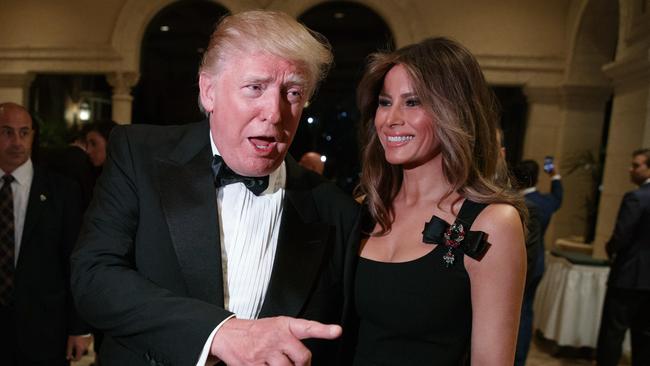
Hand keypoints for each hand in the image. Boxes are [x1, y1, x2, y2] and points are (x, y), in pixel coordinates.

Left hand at [66, 335, 91, 360]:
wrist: (80, 328)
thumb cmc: (75, 335)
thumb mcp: (69, 344)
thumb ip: (69, 352)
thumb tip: (68, 357)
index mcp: (80, 349)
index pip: (78, 358)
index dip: (74, 358)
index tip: (71, 356)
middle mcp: (85, 347)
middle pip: (81, 353)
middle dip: (77, 352)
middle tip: (73, 348)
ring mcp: (88, 344)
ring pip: (83, 349)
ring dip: (80, 348)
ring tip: (76, 343)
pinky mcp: (90, 340)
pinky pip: (86, 345)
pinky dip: (83, 344)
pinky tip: (80, 340)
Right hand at [210, 316, 341, 365]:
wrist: (229, 334)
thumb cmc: (257, 332)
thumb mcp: (278, 326)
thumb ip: (294, 338)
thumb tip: (306, 360)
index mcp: (285, 326)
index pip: (308, 327)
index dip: (324, 330)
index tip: (336, 331)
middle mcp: (277, 337)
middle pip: (302, 357)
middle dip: (303, 365)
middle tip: (299, 365)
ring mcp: (265, 352)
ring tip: (279, 364)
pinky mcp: (253, 365)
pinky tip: (267, 365)